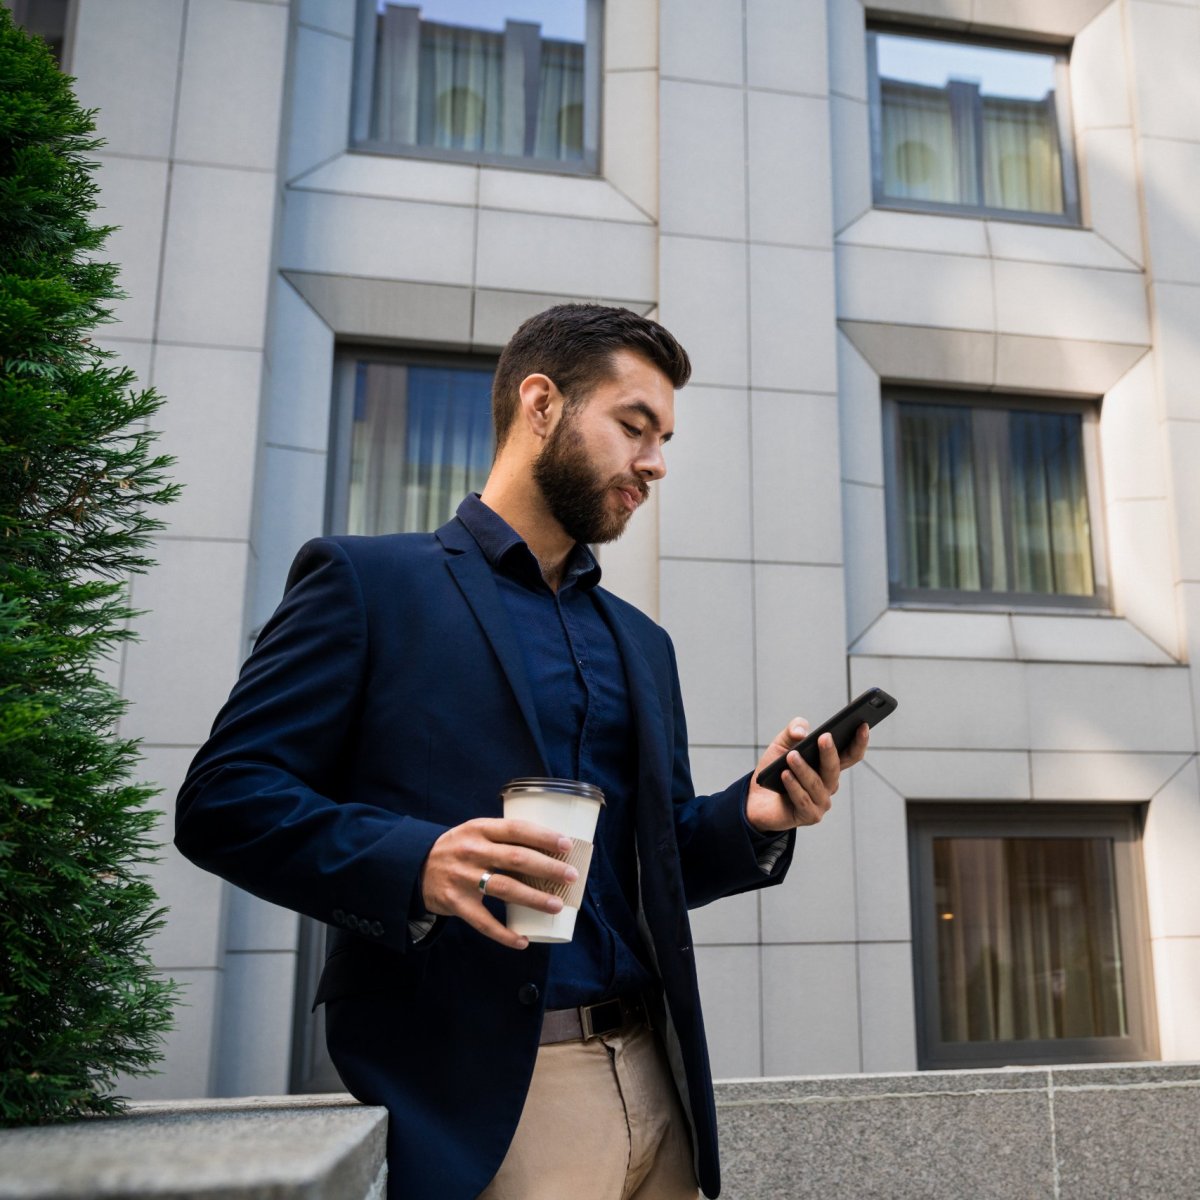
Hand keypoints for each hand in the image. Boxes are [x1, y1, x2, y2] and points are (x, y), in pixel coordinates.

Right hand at [420, 818, 577, 948]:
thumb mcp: (475, 832)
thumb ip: (503, 837)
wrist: (415, 867)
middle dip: (548, 868)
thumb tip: (548, 849)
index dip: (543, 837)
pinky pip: (484, 922)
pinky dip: (504, 934)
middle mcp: (472, 851)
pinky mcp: (456, 903)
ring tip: (556, 905)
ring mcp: (463, 878)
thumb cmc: (457, 848)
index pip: (517, 829)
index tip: (566, 845)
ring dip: (534, 898)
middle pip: (516, 859)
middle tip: (570, 876)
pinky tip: (523, 941)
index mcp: (479, 829)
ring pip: (505, 889)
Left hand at [744, 717, 868, 834]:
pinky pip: (802, 799)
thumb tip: (801, 732)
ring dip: (803, 769)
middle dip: (830, 752)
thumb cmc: (774, 770)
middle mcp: (830, 784)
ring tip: (792, 756)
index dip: (859, 741)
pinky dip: (793, 786)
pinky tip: (785, 775)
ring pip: (816, 784)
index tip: (863, 725)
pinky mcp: (809, 815)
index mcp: (829, 766)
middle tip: (824, 737)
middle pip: (834, 768)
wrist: (756, 798)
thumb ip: (793, 730)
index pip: (851, 754)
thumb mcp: (782, 744)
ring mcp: (821, 802)